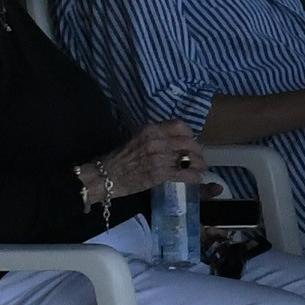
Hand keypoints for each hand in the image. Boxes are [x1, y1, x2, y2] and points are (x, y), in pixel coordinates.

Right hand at [81, 123, 203, 200]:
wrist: (104, 176)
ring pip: (189, 158)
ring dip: (198, 164)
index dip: (190, 135)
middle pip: (188, 142)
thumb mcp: (137, 139)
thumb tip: (173, 141)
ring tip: (200, 169)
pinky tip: (196, 179)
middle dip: (198, 152)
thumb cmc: (118, 159)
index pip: (180, 126)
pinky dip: (193, 177)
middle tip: (200, 158)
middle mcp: (156, 141)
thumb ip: (155, 138)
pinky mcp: (158, 174)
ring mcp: (158, 157)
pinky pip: (183, 174)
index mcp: (151, 129)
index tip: (192, 141)